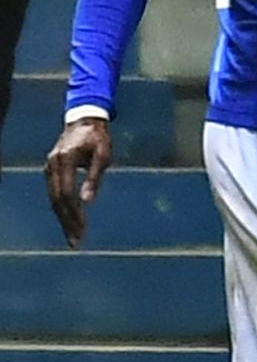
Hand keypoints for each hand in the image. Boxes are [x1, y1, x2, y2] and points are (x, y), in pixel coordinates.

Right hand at [45, 118, 113, 247]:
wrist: (85, 120)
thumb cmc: (98, 137)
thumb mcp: (103, 155)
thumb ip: (95, 178)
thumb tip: (88, 202)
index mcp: (64, 160)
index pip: (65, 193)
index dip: (73, 213)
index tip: (81, 229)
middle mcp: (52, 165)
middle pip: (56, 199)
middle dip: (66, 221)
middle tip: (75, 241)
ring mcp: (49, 168)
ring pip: (53, 198)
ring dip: (63, 218)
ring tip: (73, 236)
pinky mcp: (51, 170)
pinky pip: (55, 193)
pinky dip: (62, 207)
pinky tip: (69, 220)